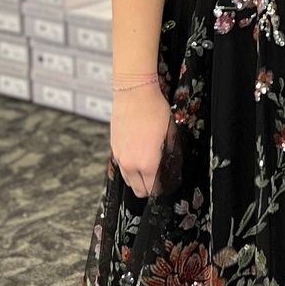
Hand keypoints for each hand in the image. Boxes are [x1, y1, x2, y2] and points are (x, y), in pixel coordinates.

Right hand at [111, 82, 171, 197]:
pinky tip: (138, 155)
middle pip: (138, 191)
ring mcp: (120, 157)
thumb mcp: (171, 135)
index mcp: (147, 163)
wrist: (134, 94)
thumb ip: (170, 157)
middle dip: (149, 188)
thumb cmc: (154, 111)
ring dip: (138, 179)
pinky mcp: (114, 148)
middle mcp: (131, 164)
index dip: (161, 189)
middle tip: (158, 178)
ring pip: (128, 180)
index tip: (166, 184)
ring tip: (148, 167)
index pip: (153, 190)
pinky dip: (129, 167)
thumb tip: (170, 169)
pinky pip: (121, 167)